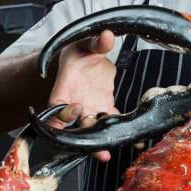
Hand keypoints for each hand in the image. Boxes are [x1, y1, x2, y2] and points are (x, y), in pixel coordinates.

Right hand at [48, 30, 118, 161]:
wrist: (85, 56)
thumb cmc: (79, 49)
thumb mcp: (85, 42)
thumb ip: (96, 42)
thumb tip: (107, 36)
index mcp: (64, 87)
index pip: (56, 106)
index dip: (61, 115)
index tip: (74, 115)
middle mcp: (75, 103)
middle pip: (75, 126)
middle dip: (85, 139)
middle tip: (97, 149)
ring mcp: (90, 108)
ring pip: (93, 130)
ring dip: (100, 143)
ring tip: (108, 155)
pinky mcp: (104, 108)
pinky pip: (112, 122)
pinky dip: (122, 131)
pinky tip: (134, 142)